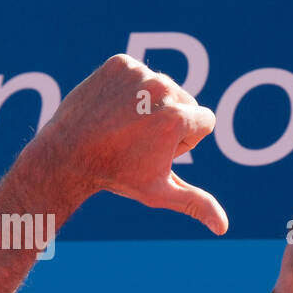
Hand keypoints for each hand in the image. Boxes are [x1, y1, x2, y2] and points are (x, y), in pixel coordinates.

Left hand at [29, 54, 227, 234]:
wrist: (68, 153)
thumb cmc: (117, 175)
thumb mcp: (160, 192)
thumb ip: (197, 204)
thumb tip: (223, 228)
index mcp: (177, 119)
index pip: (205, 121)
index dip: (186, 141)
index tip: (159, 150)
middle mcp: (161, 90)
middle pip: (187, 102)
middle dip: (172, 121)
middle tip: (140, 140)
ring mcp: (139, 74)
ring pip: (164, 88)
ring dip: (152, 104)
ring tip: (126, 125)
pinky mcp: (120, 64)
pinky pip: (141, 75)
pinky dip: (132, 89)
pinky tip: (115, 109)